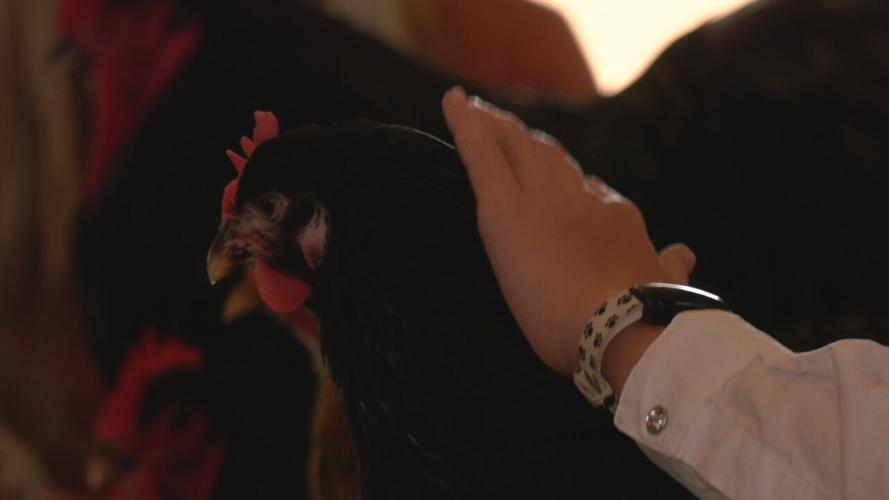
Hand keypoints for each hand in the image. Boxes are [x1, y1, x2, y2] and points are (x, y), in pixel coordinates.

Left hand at [442, 87, 695, 375]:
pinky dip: (466, 124)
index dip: (573, 183)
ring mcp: (542, 198)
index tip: (563, 179)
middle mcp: (580, 198)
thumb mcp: (662, 285)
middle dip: (529, 140)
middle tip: (509, 128)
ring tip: (479, 112)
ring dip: (499, 128)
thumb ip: (669, 265)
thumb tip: (685, 252)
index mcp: (616, 218)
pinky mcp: (505, 209)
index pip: (591, 192)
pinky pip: (481, 155)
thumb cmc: (641, 319)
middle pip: (550, 158)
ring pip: (516, 148)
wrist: (619, 325)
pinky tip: (452, 101)